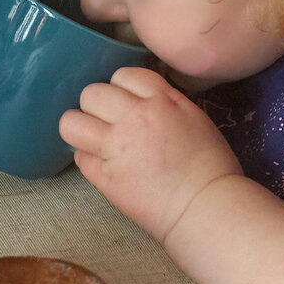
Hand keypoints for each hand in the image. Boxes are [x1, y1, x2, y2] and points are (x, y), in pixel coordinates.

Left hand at [60, 67, 242, 242]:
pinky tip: (102, 164)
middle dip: (96, 105)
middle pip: (92, 94)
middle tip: (107, 121)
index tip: (126, 102)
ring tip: (92, 138)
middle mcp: (133, 118)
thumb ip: (167, 102)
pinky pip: (79, 157)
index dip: (121, 88)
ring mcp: (115, 147)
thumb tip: (143, 100)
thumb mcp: (195, 117)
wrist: (206, 207)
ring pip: (72, 122)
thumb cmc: (211, 166)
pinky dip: (88, 158)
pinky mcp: (104, 177)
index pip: (123, 75)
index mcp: (161, 100)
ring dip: (79, 127)